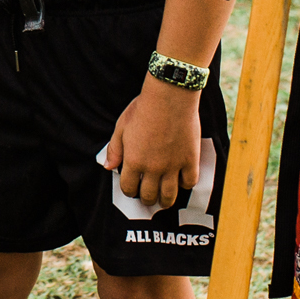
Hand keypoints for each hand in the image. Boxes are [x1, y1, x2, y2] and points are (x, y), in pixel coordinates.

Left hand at [101, 79, 203, 210]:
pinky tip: (182, 181)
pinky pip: (189, 181)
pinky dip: (186, 184)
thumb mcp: (122, 126)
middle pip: (149, 195)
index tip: (132, 190)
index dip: (129, 191)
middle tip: (149, 199)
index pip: (128, 188)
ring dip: (165, 201)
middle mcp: (153, 168)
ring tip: (164, 201)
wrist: (170, 97)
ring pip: (169, 195)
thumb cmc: (144, 108)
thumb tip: (109, 167)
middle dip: (147, 200)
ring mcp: (173, 165)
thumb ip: (115, 149)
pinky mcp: (190, 159)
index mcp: (134, 161)